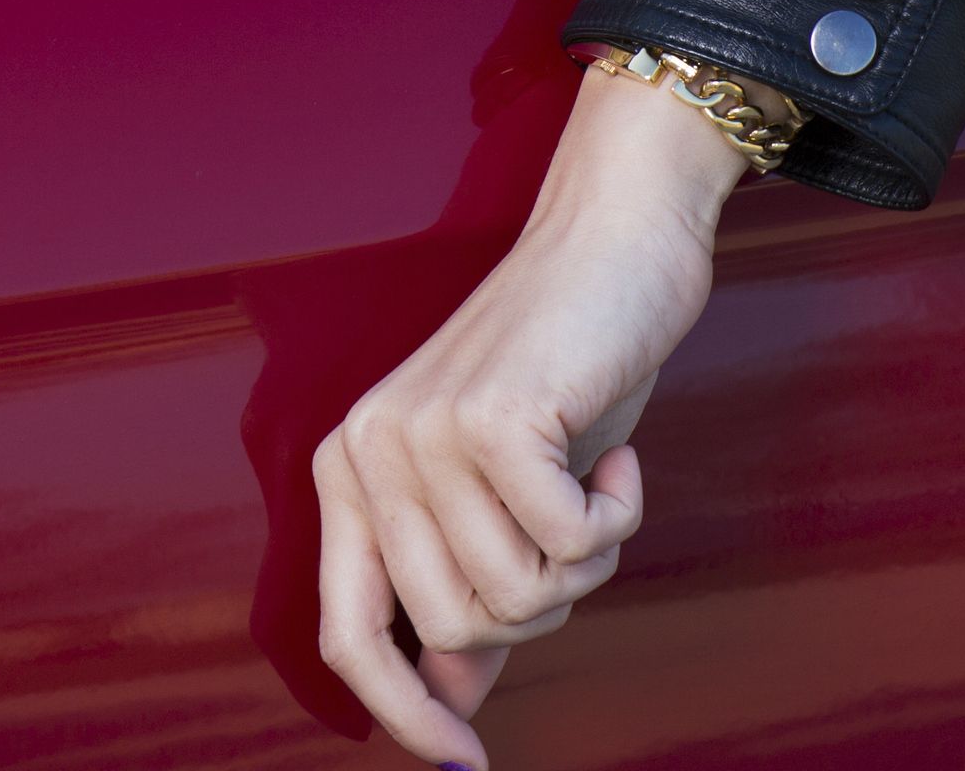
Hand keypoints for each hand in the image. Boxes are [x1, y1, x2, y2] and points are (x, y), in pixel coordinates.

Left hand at [310, 63, 747, 766]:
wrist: (611, 245)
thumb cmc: (561, 374)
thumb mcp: (502, 493)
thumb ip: (466, 586)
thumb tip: (450, 697)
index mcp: (349, 471)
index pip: (349, 634)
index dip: (402, 713)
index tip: (464, 763)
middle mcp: (366, 450)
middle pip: (460, 628)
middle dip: (542, 604)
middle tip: (574, 529)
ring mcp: (423, 431)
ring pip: (518, 595)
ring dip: (584, 560)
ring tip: (591, 482)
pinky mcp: (494, 419)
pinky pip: (571, 545)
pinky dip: (615, 515)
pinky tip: (613, 451)